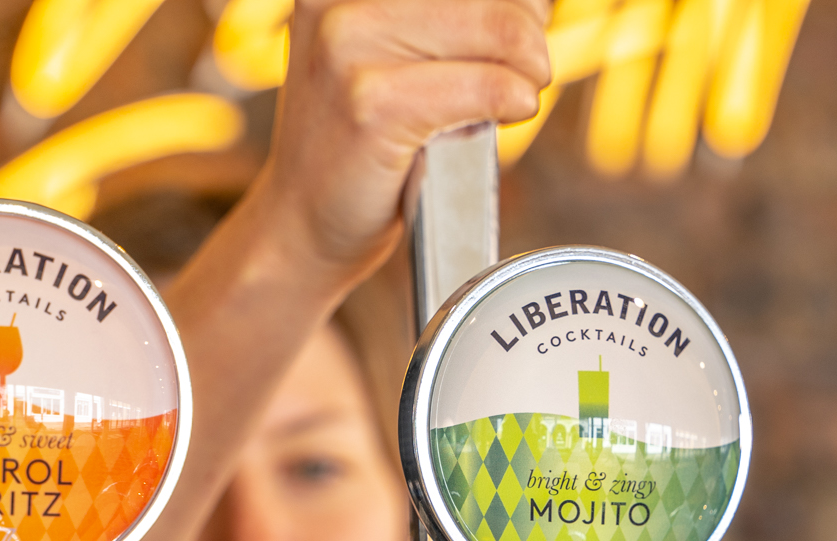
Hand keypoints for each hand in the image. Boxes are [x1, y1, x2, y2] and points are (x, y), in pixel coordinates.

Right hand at [256, 0, 551, 282]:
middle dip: (527, 33)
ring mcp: (348, 47)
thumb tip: (534, 2)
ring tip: (514, 97)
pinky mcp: (373, 104)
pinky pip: (489, 86)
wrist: (302, 221)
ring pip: (502, 30)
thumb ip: (443, 17)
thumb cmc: (360, 141)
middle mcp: (337, 0)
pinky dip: (516, 101)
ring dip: (529, 69)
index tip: (514, 33)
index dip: (511, 4)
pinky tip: (510, 114)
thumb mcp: (385, 52)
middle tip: (524, 72)